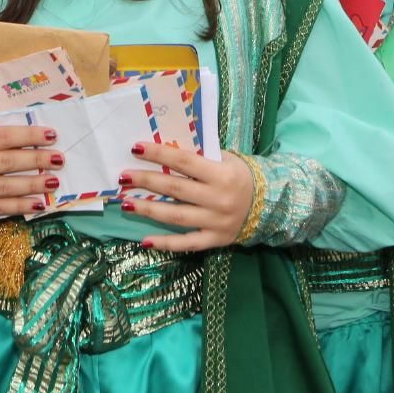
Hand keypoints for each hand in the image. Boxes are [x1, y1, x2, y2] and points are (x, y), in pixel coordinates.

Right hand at [0, 125, 60, 221]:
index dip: (28, 136)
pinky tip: (38, 204)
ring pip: (5, 188)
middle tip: (59, 160)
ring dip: (33, 185)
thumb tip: (33, 142)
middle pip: (6, 163)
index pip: (2, 137)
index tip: (52, 136)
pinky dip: (21, 207)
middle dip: (37, 161)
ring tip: (53, 182)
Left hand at [119, 143, 255, 251]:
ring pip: (175, 216)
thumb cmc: (240, 175)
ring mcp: (216, 222)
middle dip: (146, 182)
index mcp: (221, 174)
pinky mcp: (215, 240)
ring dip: (148, 211)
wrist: (270, 204)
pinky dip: (165, 243)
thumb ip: (200, 157)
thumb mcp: (226, 159)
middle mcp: (218, 199)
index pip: (184, 162)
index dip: (159, 154)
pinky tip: (144, 240)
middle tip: (123, 177)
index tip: (135, 149)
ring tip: (126, 204)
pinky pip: (186, 243)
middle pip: (174, 189)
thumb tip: (164, 152)